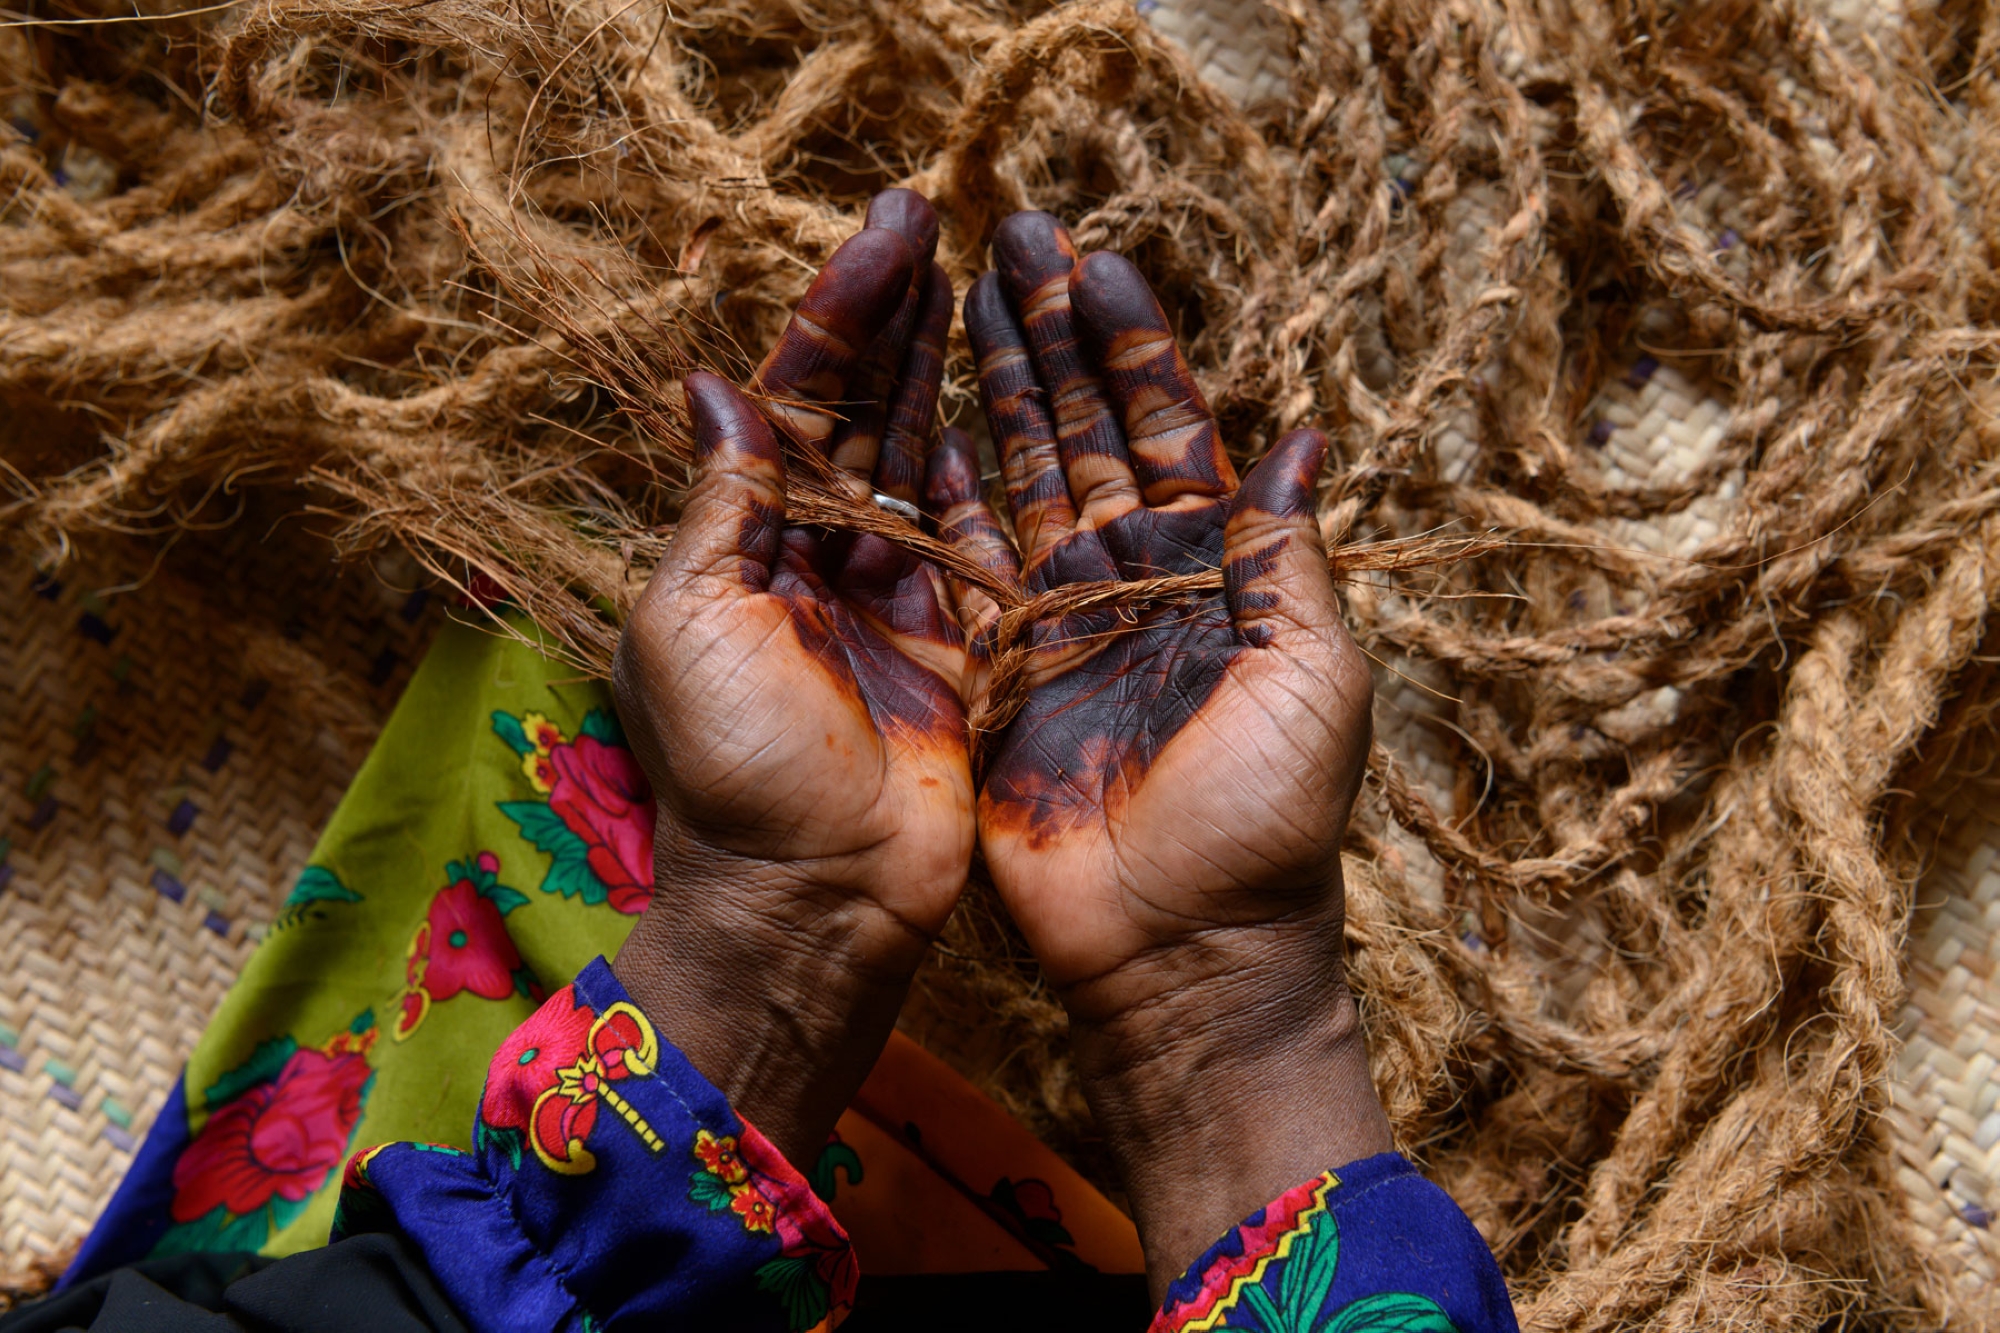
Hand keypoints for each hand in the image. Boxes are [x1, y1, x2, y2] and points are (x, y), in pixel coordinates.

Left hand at [611, 191, 973, 1167]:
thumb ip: (723, 503)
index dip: (844, 311)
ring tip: (977, 282)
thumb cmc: (739, 771)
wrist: (817, 899)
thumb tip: (717, 383)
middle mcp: (813, 558)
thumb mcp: (695, 622)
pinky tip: (1002, 403)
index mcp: (744, 542)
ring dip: (941, 373)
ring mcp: (886, 600)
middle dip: (895, 319)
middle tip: (939, 224)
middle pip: (861, 412)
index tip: (896, 228)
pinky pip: (972, 538)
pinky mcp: (953, 645)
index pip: (800, 396)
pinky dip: (986, 470)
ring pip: (917, 461)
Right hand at [955, 213, 1389, 1293]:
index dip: (1131, 347)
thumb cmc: (1263, 819)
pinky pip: (962, 568)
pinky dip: (941, 498)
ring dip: (994, 392)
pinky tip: (919, 427)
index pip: (1165, 430)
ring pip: (1019, 481)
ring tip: (962, 301)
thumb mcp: (1311, 677)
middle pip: (1082, 434)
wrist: (1180, 947)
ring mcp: (1058, 624)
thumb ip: (1287, 558)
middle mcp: (1132, 581)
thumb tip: (1300, 438)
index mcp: (1214, 572)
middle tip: (1010, 242)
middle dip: (1050, 339)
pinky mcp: (996, 675)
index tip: (1093, 262)